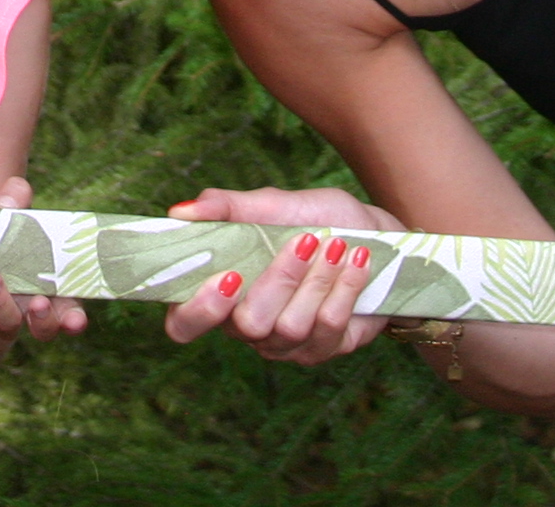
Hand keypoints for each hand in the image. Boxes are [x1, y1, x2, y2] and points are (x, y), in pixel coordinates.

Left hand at [0, 179, 88, 340]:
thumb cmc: (9, 233)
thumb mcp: (15, 216)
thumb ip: (16, 203)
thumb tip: (14, 194)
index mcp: (53, 291)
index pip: (71, 313)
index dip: (75, 320)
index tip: (75, 321)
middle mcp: (30, 309)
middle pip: (43, 327)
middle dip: (43, 319)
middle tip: (37, 302)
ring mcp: (1, 314)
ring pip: (6, 322)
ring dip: (1, 304)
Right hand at [161, 184, 397, 365]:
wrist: (374, 236)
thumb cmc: (315, 219)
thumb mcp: (271, 205)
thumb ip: (226, 208)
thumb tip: (179, 211)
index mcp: (221, 293)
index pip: (184, 324)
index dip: (199, 310)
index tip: (229, 276)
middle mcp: (248, 327)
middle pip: (248, 325)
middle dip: (280, 280)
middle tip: (305, 241)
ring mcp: (287, 344)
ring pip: (292, 327)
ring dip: (318, 280)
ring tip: (337, 245)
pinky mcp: (325, 349)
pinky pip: (329, 329)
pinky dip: (344, 288)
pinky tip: (356, 261)